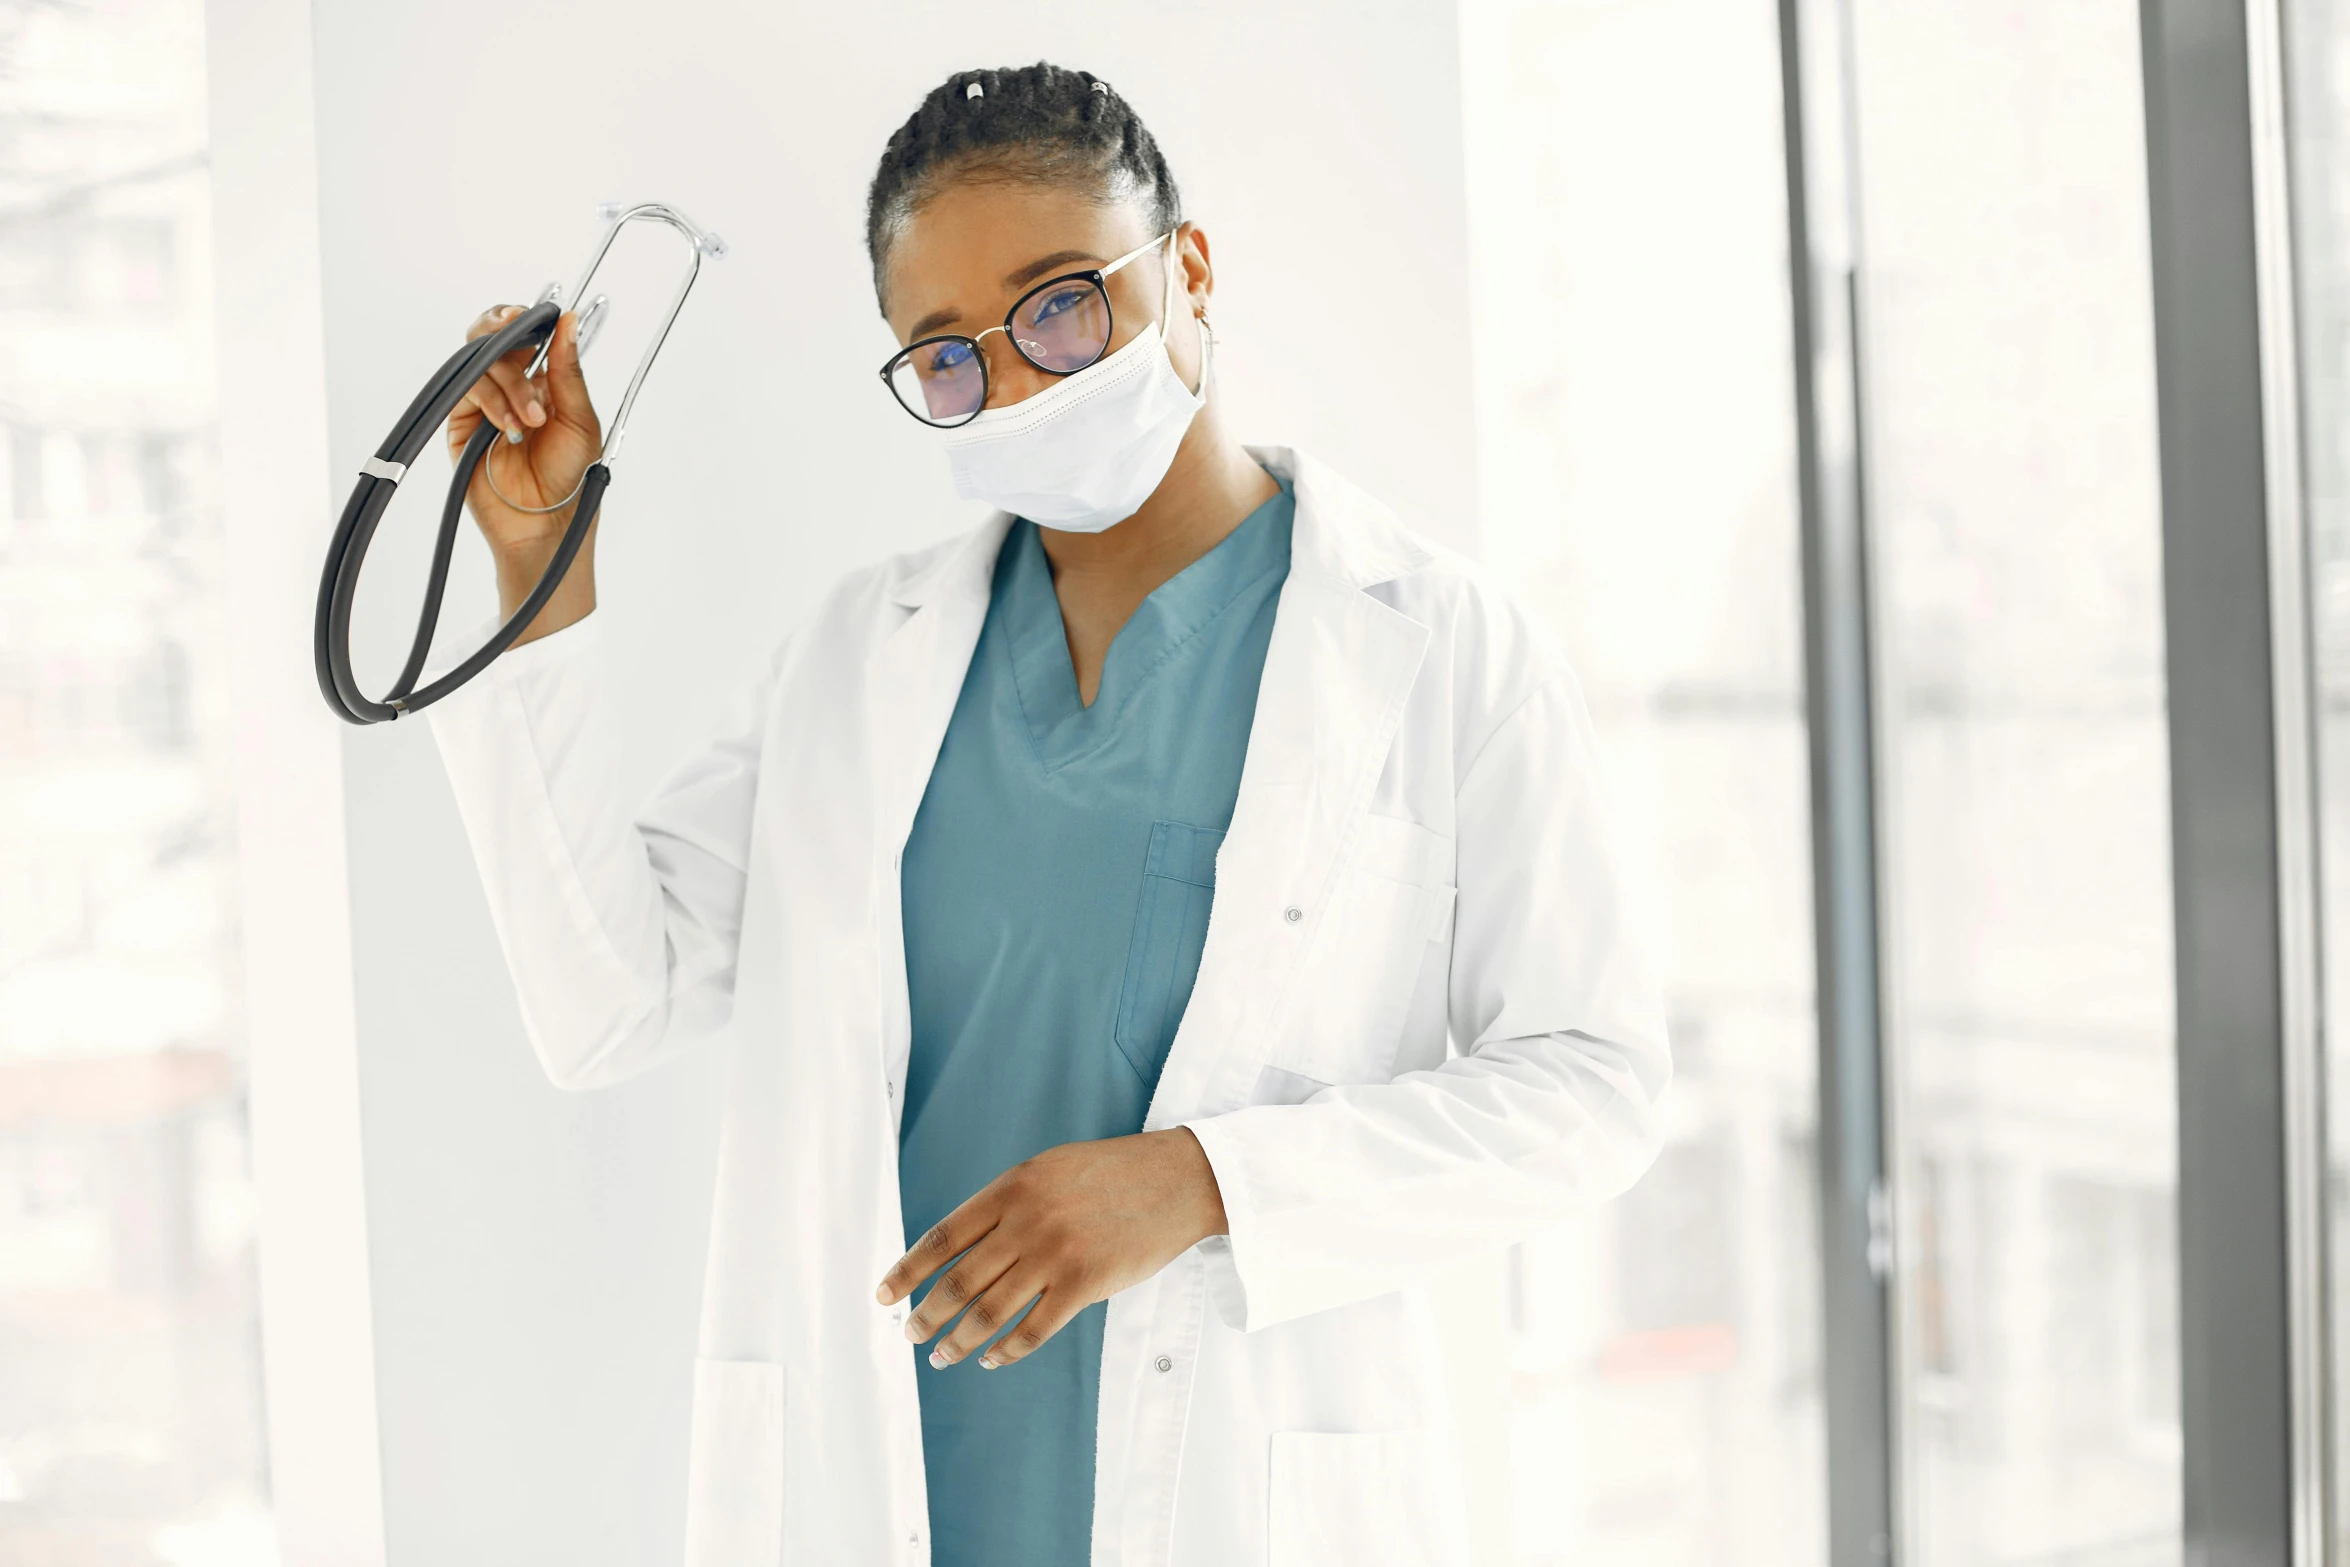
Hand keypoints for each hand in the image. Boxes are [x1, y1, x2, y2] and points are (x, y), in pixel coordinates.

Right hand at [447, 304, 604, 641]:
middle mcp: (509, 386)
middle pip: (492, 336)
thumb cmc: (569, 478)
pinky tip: (511, 427)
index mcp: (541, 380)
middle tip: (525, 348)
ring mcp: (483, 403)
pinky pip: (466, 391)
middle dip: (508, 337)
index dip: (522, 317)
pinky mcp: (462, 423)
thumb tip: (569, 321)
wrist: (545, 523)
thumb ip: (568, 371)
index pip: (523, 332)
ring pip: (479, 361)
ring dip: (509, 382)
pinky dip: (491, 401)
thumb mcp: (580, 419)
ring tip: (532, 419)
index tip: (530, 315)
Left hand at [878, 1128, 1227, 1370]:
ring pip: (989, 1312)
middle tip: (911, 1336)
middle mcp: (1027, 1221)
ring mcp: (1056, 1254)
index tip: (884, 1296)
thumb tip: (961, 1250)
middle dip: (926, 1315)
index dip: (907, 1272)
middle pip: (958, 1282)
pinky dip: (1005, 1350)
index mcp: (1012, 1188)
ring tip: (942, 1356)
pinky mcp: (1085, 1284)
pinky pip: (1032, 1330)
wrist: (1178, 1179)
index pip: (943, 1238)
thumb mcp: (1049, 1170)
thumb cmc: (1112, 1174)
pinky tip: (992, 1357)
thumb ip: (1007, 1204)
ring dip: (958, 1340)